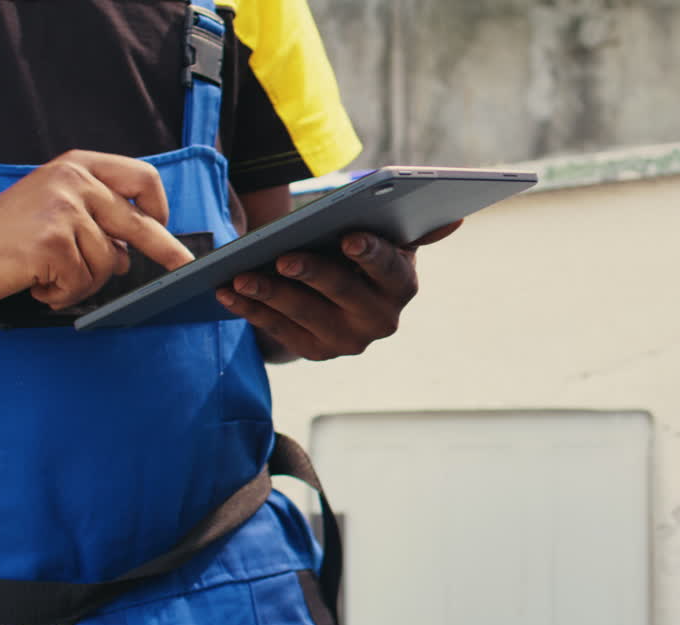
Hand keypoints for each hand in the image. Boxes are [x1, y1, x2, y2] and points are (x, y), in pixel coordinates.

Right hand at [0, 150, 192, 309]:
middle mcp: (72, 182)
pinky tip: (37, 285)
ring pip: (106, 264)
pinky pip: (81, 283)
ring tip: (47, 276)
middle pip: (139, 223)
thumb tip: (128, 254)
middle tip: (185, 267)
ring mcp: (62, 211)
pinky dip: (62, 294)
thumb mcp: (53, 212)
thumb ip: (94, 223)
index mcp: (76, 167)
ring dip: (81, 282)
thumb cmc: (1, 236)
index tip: (162, 225)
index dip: (158, 206)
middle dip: (166, 251)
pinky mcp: (51, 244)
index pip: (141, 178)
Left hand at [215, 221, 462, 360]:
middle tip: (282, 258)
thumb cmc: (362, 253)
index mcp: (402, 286)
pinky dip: (251, 311)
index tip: (349, 237)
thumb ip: (413, 227)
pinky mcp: (314, 352)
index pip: (389, 270)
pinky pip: (278, 331)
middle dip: (311, 274)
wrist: (340, 295)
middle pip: (342, 294)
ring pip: (304, 316)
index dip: (370, 254)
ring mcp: (346, 341)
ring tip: (239, 277)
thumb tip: (453, 217)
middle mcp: (380, 320)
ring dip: (269, 295)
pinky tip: (226, 293)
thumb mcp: (388, 238)